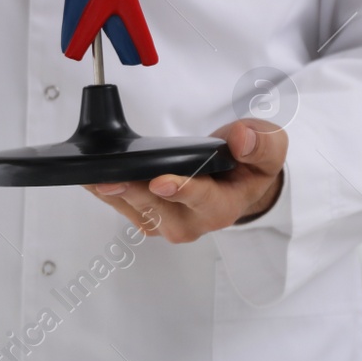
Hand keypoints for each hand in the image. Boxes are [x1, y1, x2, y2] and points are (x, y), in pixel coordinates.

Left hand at [84, 120, 286, 242]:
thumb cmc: (250, 164)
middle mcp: (194, 221)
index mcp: (224, 206)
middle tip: (114, 178)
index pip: (202, 201)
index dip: (181, 191)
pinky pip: (124, 207)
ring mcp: (168, 221)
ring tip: (95, 177)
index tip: (161, 181)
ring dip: (115, 195)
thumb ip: (260, 144)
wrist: (237, 179)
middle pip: (161, 211)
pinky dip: (107, 192)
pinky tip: (92, 177)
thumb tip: (241, 139)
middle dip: (137, 194)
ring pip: (137, 212)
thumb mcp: (269, 148)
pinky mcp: (148, 215)